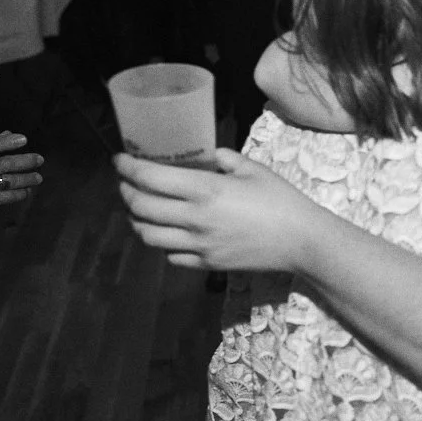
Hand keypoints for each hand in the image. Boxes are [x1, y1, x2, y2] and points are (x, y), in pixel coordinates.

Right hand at [0, 131, 43, 211]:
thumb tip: (11, 134)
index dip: (6, 142)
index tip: (24, 139)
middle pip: (2, 164)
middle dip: (24, 161)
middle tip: (39, 159)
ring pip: (7, 181)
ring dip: (26, 179)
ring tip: (38, 177)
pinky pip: (7, 197)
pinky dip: (20, 193)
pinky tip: (27, 189)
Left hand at [115, 149, 322, 270]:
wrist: (302, 242)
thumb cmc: (282, 201)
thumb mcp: (255, 170)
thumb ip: (227, 160)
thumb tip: (211, 156)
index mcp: (205, 190)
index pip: (150, 178)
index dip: (127, 168)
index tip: (119, 160)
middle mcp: (194, 219)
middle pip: (141, 207)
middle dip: (127, 192)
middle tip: (127, 183)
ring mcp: (198, 245)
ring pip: (148, 235)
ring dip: (138, 220)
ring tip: (141, 211)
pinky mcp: (207, 264)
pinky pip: (171, 255)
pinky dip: (163, 243)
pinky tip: (169, 233)